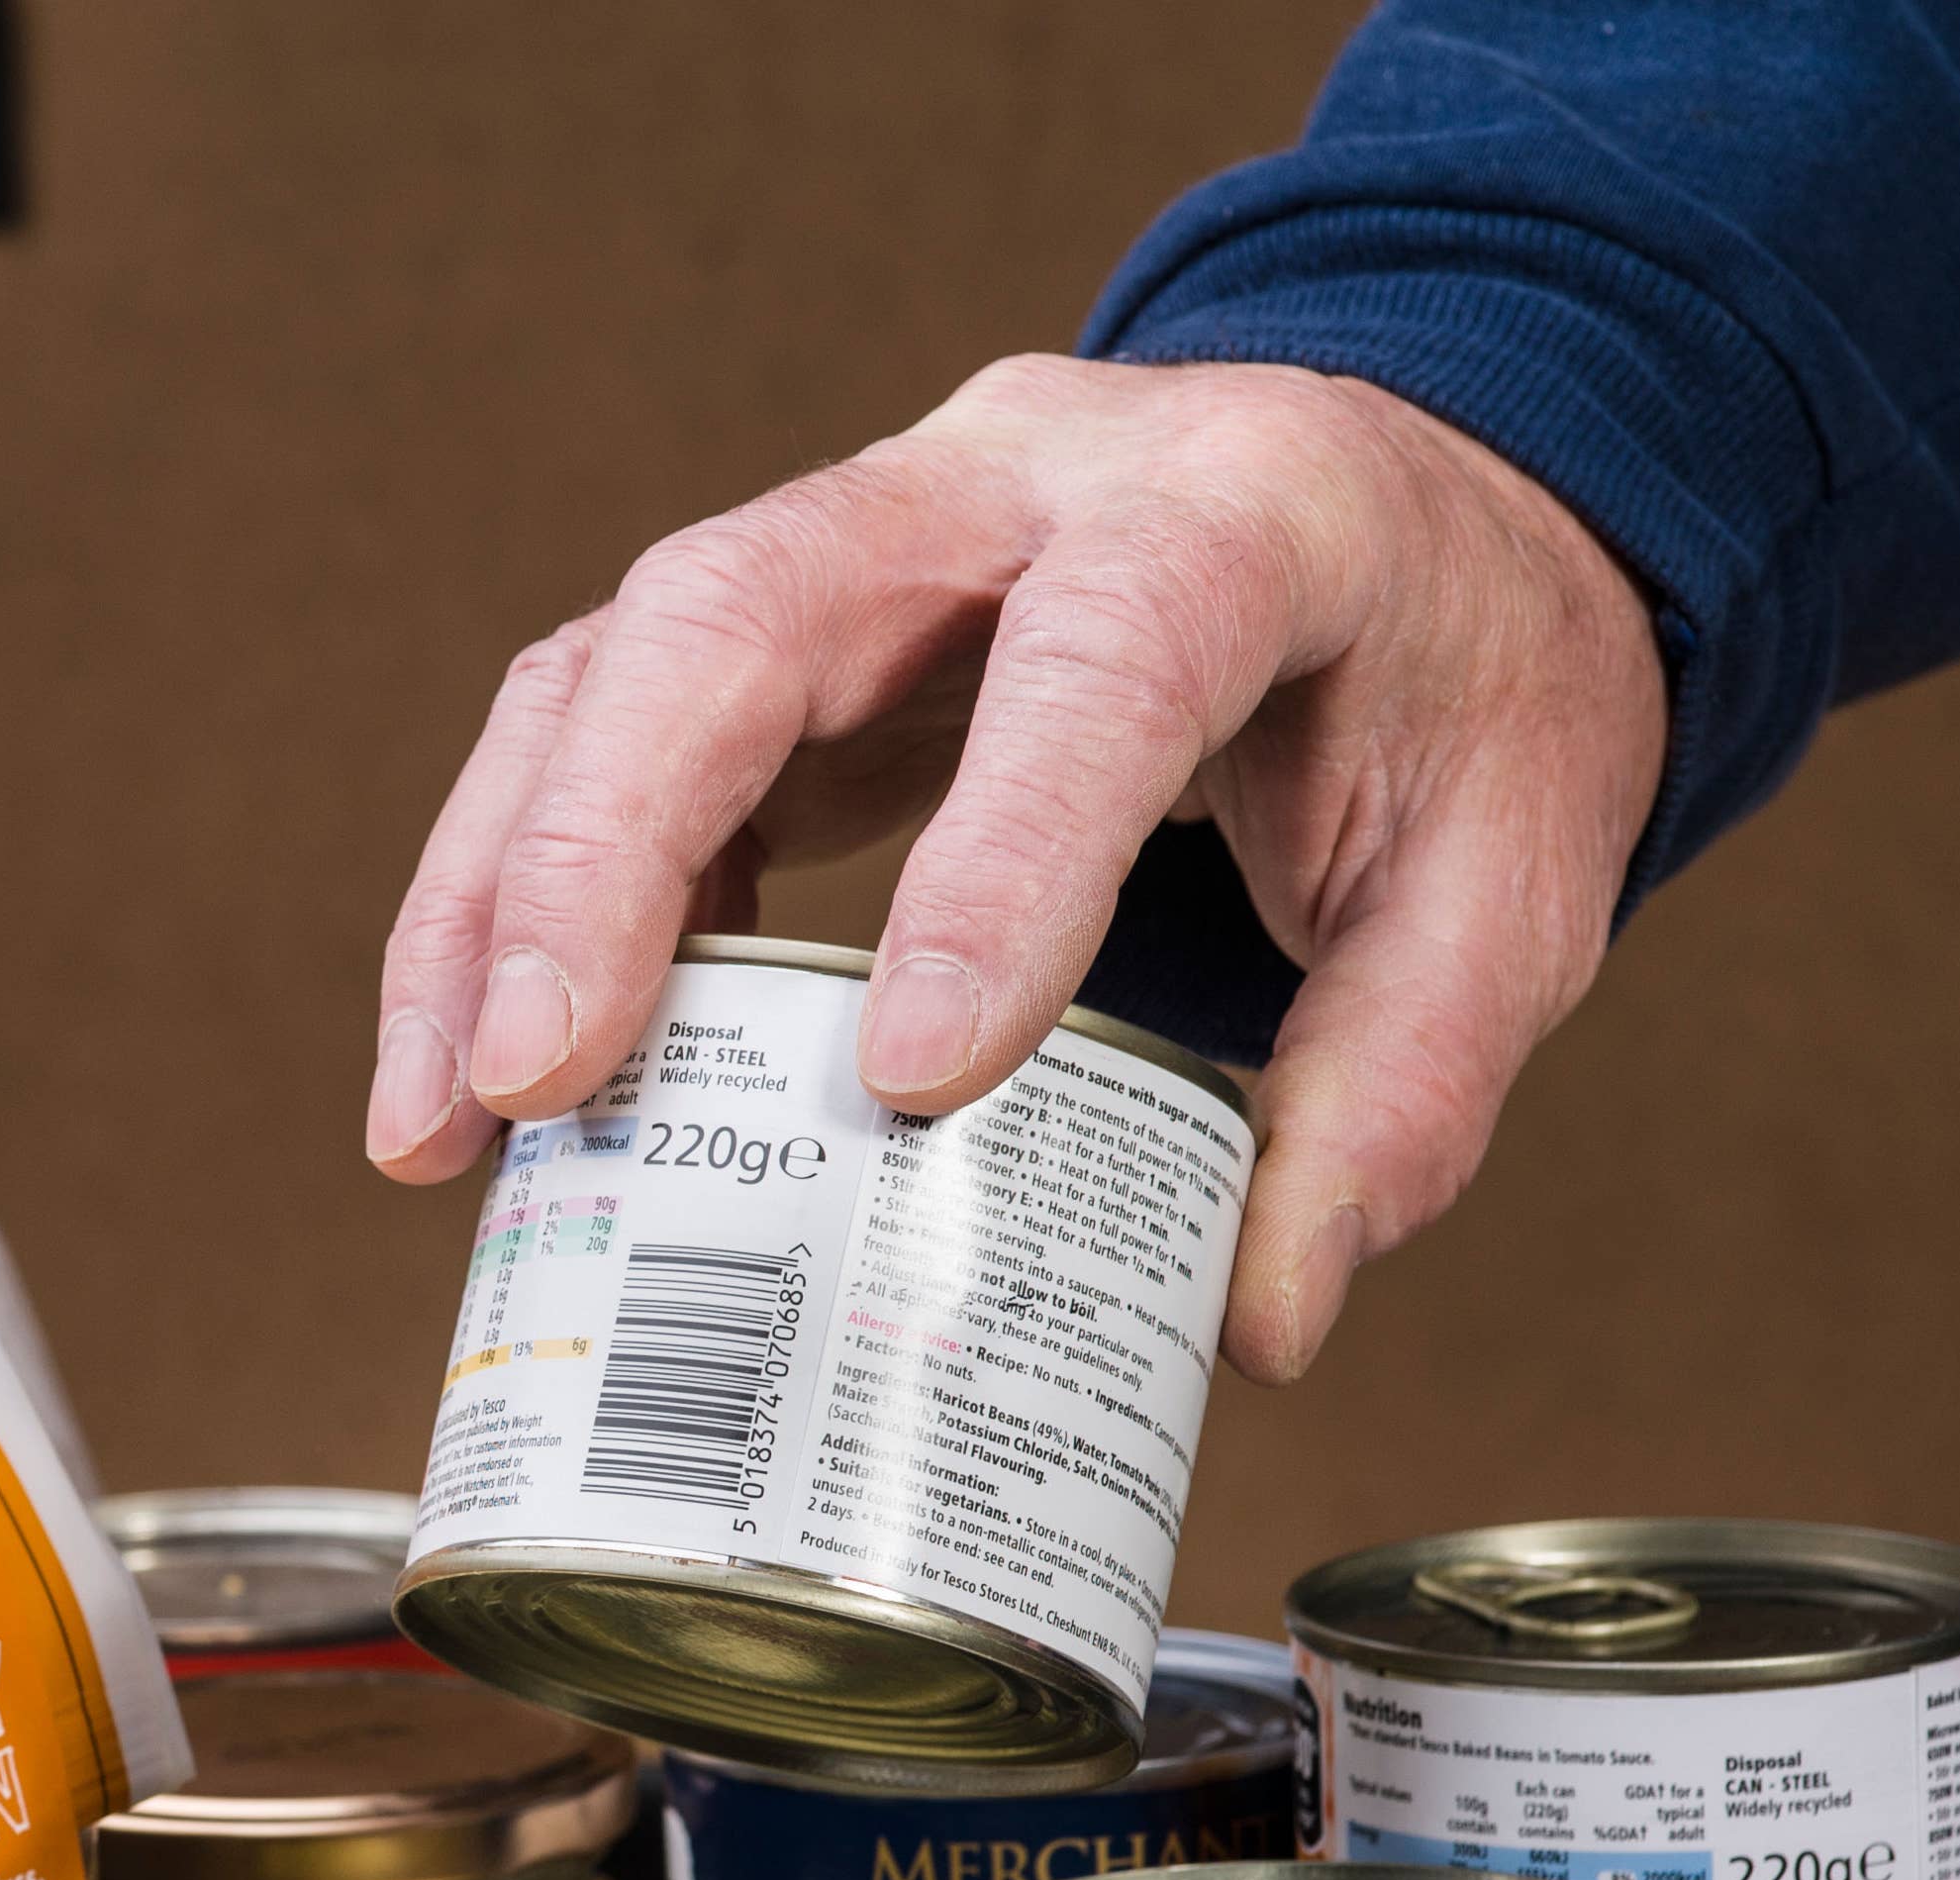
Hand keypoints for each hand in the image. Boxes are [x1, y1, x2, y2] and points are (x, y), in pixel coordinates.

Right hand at [361, 354, 1667, 1382]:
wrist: (1402, 507)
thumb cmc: (1447, 681)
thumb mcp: (1513, 876)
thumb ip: (1405, 1081)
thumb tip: (1254, 1314)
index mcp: (1236, 514)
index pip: (1100, 656)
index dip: (992, 858)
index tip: (909, 1079)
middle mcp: (1004, 485)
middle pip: (735, 611)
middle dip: (602, 856)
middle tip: (535, 1081)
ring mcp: (859, 537)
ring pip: (608, 667)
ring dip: (494, 900)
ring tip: (446, 1120)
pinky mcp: (770, 637)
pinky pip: (588, 736)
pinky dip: (510, 914)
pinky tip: (488, 1080)